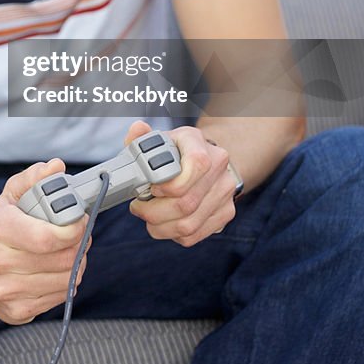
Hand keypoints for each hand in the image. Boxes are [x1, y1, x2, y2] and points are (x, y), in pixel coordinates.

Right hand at [0, 160, 91, 324]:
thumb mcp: (11, 195)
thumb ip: (34, 178)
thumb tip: (56, 167)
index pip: (46, 237)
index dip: (73, 229)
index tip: (80, 220)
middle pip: (61, 260)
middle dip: (79, 245)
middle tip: (79, 234)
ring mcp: (5, 291)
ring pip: (64, 281)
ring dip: (76, 265)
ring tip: (69, 251)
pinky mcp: (16, 312)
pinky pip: (58, 298)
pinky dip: (65, 283)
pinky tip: (56, 270)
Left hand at [125, 122, 237, 247]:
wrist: (208, 159)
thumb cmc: (177, 150)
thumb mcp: (160, 139)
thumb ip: (142, 138)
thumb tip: (138, 129)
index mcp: (199, 143)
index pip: (196, 164)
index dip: (169, 184)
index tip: (151, 187)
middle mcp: (218, 167)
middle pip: (187, 202)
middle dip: (154, 211)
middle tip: (138, 207)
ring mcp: (225, 192)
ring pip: (189, 224)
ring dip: (161, 226)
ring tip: (148, 217)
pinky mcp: (225, 213)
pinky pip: (195, 235)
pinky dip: (173, 234)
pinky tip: (164, 224)